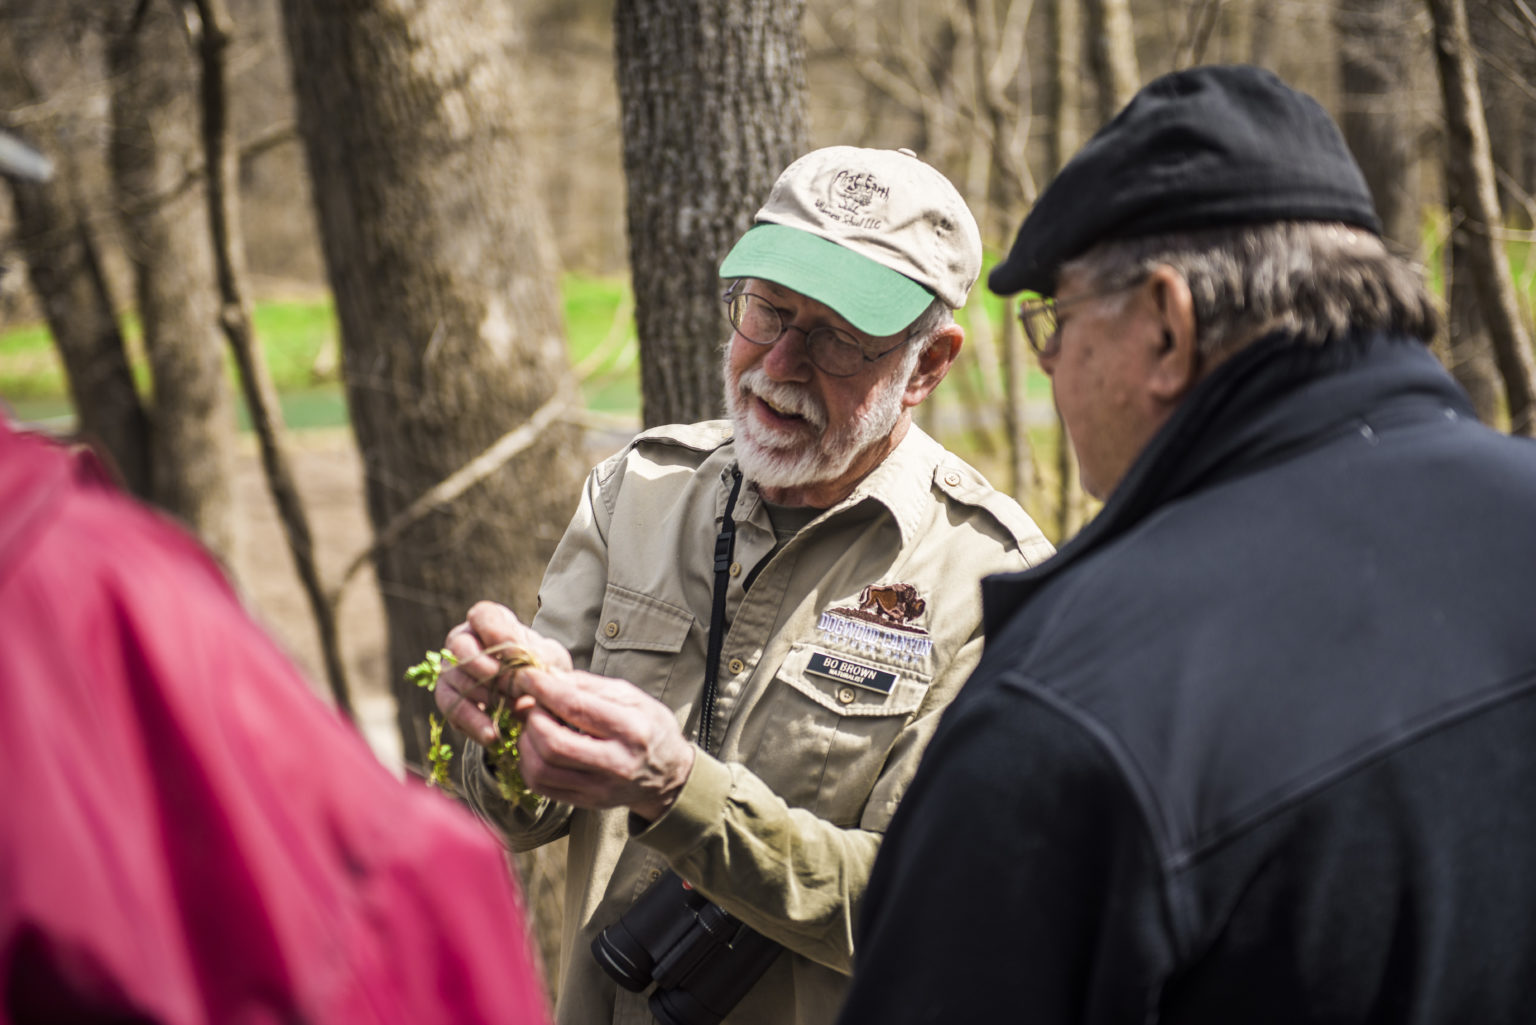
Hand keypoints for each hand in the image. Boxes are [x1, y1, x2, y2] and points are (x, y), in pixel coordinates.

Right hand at [437, 601, 571, 746]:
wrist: (533, 698)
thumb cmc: (540, 667)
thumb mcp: (549, 658)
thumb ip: (541, 658)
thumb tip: (528, 671)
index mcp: (490, 621)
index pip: (483, 616)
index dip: (498, 633)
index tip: (518, 652)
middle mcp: (463, 640)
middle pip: (462, 648)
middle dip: (492, 671)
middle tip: (518, 689)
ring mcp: (450, 668)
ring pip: (458, 680)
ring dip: (488, 698)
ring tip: (514, 711)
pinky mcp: (447, 697)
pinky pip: (453, 709)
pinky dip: (474, 723)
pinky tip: (493, 735)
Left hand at [514, 664, 695, 822]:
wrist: (668, 775)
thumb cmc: (649, 727)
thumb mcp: (631, 696)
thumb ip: (589, 686)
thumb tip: (548, 677)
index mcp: (631, 729)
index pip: (575, 707)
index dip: (543, 689)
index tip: (526, 676)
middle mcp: (616, 763)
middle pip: (553, 743)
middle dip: (533, 718)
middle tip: (534, 704)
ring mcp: (600, 788)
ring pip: (542, 769)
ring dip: (527, 742)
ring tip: (535, 726)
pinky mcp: (585, 803)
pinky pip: (540, 786)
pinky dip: (528, 763)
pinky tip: (536, 748)